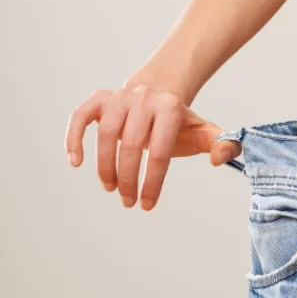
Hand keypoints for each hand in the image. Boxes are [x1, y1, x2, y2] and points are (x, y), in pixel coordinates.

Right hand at [64, 84, 242, 209]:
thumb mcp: (205, 133)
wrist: (160, 92)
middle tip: (127, 201)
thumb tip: (221, 159)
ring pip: (106, 134)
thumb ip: (222, 145)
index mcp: (171, 108)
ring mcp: (119, 97)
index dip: (153, 181)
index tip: (147, 204)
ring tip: (111, 187)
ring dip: (105, 166)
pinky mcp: (99, 98)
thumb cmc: (181, 123)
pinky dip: (73, 138)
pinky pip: (80, 117)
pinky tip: (76, 161)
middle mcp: (144, 99)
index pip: (160, 151)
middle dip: (129, 178)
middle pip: (132, 145)